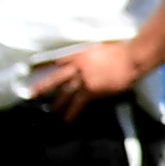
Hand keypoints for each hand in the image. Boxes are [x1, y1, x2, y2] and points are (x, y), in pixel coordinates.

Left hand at [30, 37, 148, 117]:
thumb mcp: (100, 46)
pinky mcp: (92, 91)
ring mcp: (84, 80)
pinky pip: (79, 103)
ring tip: (51, 111)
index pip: (58, 60)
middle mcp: (78, 67)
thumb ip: (89, 54)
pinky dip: (73, 112)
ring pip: (66, 93)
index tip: (33, 68)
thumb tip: (86, 59)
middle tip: (32, 94)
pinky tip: (68, 119)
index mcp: (79, 54)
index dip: (45, 65)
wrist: (132, 58)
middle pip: (57, 78)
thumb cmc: (121, 49)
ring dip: (58, 103)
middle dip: (44, 86)